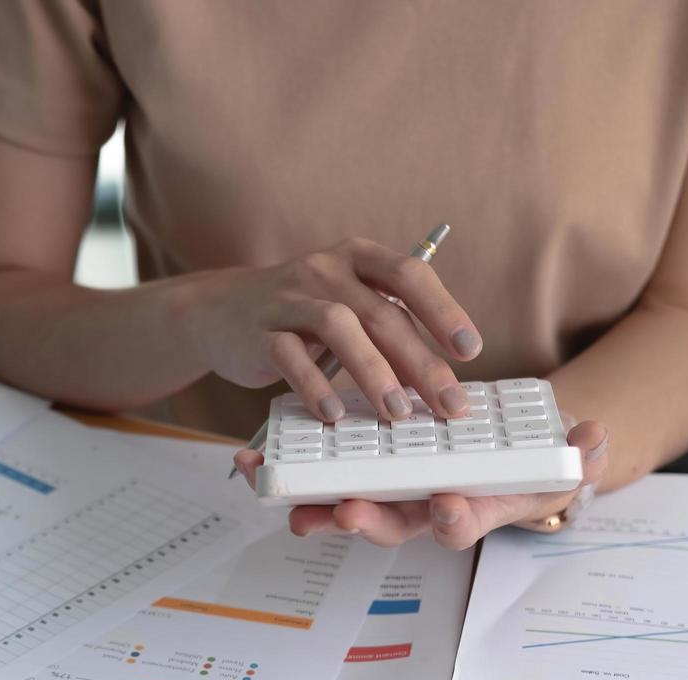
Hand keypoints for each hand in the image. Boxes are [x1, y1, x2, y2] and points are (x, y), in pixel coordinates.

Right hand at [176, 237, 482, 420]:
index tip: (470, 350)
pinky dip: (314, 385)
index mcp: (355, 258)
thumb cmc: (298, 315)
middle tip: (448, 404)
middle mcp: (323, 270)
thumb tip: (436, 379)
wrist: (217, 312)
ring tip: (395, 412)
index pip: (409, 274)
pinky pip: (288, 356)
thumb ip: (385, 328)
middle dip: (420, 362)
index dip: (443, 310)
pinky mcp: (257, 332)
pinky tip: (333, 413)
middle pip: (381, 312)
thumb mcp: (344, 305)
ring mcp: (287, 299)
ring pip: (337, 327)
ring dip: (373, 371)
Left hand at [233, 421, 609, 549]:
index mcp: (471, 505)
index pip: (459, 523)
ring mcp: (388, 493)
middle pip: (390, 524)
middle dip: (365, 520)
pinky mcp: (358, 469)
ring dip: (311, 505)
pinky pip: (318, 478)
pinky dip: (287, 474)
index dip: (452, 518)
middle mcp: (422, 508)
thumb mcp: (568, 458)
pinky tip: (251, 465)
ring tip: (283, 501)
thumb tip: (592, 438)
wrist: (506, 454)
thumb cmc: (536, 463)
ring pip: (347, 507)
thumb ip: (582, 453)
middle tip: (341, 511)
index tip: (446, 507)